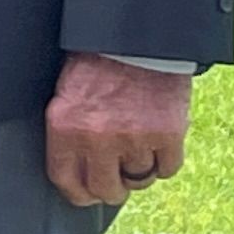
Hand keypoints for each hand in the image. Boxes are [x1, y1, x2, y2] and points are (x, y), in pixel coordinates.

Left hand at [46, 52, 190, 209]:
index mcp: (65, 127)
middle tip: (116, 179)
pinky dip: (165, 161)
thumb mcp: (65, 96)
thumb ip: (68, 134)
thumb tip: (77, 173)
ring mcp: (134, 138)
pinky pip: (168, 169)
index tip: (87, 194)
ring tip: (137, 149)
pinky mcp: (168, 134)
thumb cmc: (97, 64)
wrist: (136, 39)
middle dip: (111, 189)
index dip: (79, 194)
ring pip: (139, 180)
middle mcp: (97, 138)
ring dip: (139, 170)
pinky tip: (158, 145)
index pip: (66, 180)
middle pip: (106, 190)